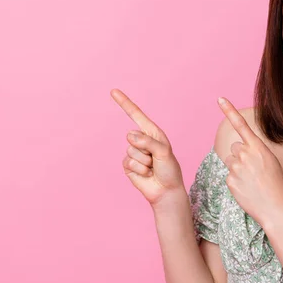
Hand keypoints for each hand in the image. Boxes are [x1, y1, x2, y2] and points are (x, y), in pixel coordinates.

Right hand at [111, 88, 184, 207]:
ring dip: (144, 162)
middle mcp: (141, 140)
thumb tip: (129, 136)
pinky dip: (139, 170)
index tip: (113, 91)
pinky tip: (146, 174)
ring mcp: (133, 152)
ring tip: (152, 168)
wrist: (166, 191)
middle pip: (132, 137)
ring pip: (130, 151)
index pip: (136, 115)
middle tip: (156, 160)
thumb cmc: (169, 170)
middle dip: (146, 150)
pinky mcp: (128, 165)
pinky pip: (128, 162)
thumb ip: (148, 142)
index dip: (124, 103)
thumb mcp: (164, 152)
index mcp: (152, 132)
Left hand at [216, 97, 282, 226]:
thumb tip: (239, 150)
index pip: (241, 125)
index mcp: (258, 147)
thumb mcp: (270, 161)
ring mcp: (236, 167)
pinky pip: (229, 176)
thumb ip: (255, 151)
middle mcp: (245, 154)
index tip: (220, 99)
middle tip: (253, 170)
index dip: (229, 110)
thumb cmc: (276, 184)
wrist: (275, 207)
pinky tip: (246, 189)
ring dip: (238, 169)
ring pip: (231, 162)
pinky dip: (236, 182)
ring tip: (251, 181)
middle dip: (240, 156)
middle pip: (234, 148)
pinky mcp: (229, 180)